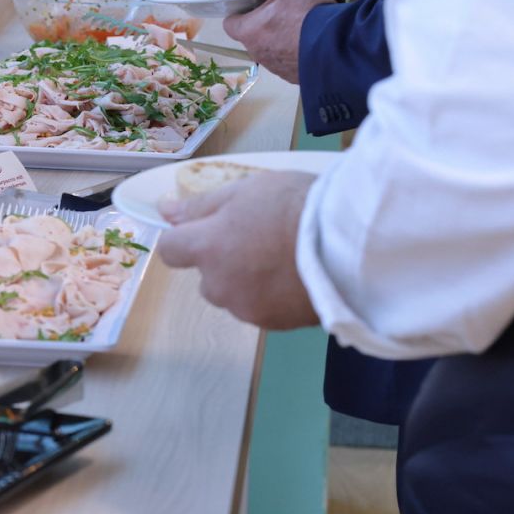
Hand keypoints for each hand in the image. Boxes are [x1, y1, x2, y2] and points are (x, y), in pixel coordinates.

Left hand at [156, 171, 318, 329]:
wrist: (350, 243)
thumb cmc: (297, 206)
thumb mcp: (247, 190)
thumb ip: (201, 206)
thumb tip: (164, 211)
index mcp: (207, 248)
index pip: (170, 250)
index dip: (185, 238)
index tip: (207, 230)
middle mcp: (218, 284)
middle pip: (206, 275)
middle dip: (224, 261)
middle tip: (261, 238)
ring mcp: (245, 308)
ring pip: (234, 294)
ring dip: (247, 281)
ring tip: (285, 258)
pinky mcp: (272, 324)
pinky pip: (261, 308)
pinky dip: (272, 296)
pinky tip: (298, 277)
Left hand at [222, 0, 334, 83]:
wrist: (335, 47)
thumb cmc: (306, 13)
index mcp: (249, 31)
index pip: (230, 23)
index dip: (240, 11)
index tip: (254, 2)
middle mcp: (256, 52)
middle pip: (253, 34)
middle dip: (264, 21)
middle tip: (283, 8)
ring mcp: (274, 67)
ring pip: (270, 47)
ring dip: (280, 35)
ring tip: (300, 23)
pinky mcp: (291, 75)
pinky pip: (287, 59)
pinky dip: (294, 49)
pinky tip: (310, 39)